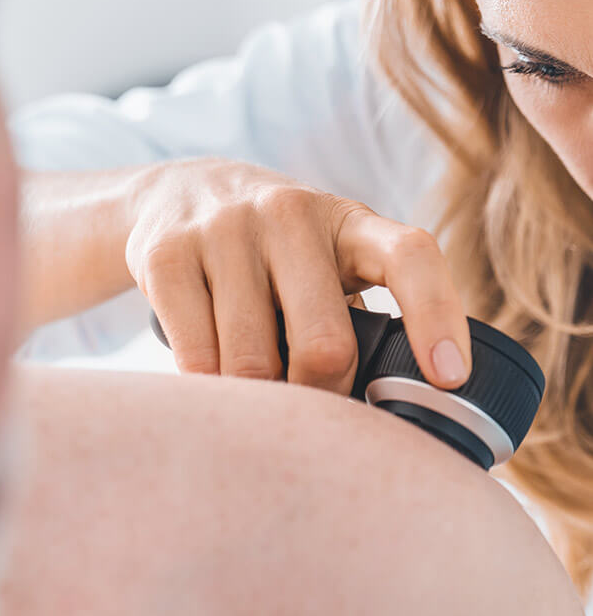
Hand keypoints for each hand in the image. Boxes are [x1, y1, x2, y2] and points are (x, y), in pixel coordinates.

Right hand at [126, 158, 470, 393]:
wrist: (178, 193)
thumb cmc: (274, 252)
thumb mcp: (326, 261)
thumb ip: (361, 317)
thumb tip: (395, 422)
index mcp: (347, 223)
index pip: (410, 256)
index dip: (437, 316)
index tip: (448, 378)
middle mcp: (289, 215)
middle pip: (324, 343)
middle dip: (322, 398)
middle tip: (313, 414)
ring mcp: (224, 230)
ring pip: (251, 363)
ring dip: (258, 402)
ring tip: (258, 398)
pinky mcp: (167, 256)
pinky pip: (195, 358)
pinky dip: (210, 389)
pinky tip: (214, 383)